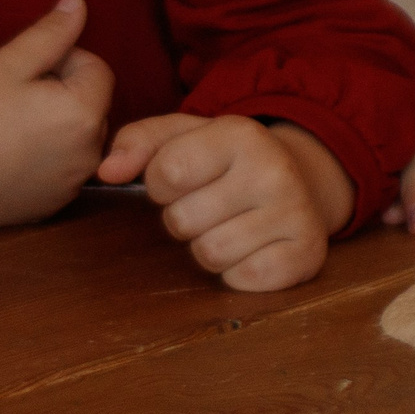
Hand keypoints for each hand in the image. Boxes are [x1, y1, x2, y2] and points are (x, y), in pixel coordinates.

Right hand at [0, 0, 113, 226]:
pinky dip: (45, 159)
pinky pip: (62, 171)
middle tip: (12, 97)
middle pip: (92, 106)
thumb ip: (51, 33)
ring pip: (78, 139)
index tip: (22, 71)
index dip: (63, 60)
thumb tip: (79, 3)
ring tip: (6, 125)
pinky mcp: (51, 208)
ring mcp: (70, 187)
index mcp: (84, 115)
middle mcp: (88, 156)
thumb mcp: (8, 64)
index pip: (98, 70)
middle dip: (63, 93)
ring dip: (56, 126)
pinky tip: (4, 155)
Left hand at [97, 114, 351, 291]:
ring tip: (229, 226)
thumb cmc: (229, 160)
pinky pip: (242, 279)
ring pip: (210, 254)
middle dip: (184, 219)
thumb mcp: (185, 136)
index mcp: (241, 134)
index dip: (161, 184)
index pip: (166, 173)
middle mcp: (274, 169)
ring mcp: (296, 213)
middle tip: (209, 206)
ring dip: (209, 247)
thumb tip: (107, 172)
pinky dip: (237, 272)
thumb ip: (138, 142)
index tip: (182, 179)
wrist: (303, 181)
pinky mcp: (307, 253)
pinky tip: (251, 248)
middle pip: (183, 220)